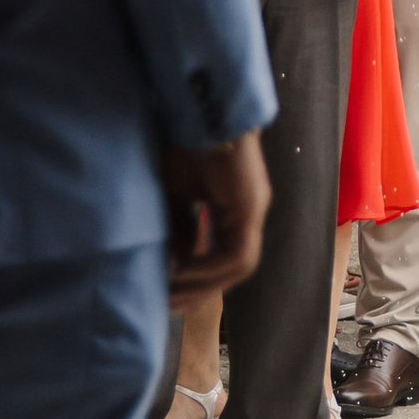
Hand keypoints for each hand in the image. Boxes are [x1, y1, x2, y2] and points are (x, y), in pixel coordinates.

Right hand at [161, 129, 270, 295]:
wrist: (197, 111)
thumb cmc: (183, 142)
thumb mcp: (175, 194)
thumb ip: (180, 226)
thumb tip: (177, 263)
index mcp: (233, 207)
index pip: (220, 256)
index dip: (196, 279)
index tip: (165, 295)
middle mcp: (248, 212)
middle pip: (232, 268)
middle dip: (199, 290)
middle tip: (168, 307)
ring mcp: (253, 210)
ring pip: (238, 267)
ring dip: (204, 285)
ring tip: (172, 294)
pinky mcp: (251, 207)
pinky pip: (237, 256)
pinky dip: (210, 270)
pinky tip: (182, 273)